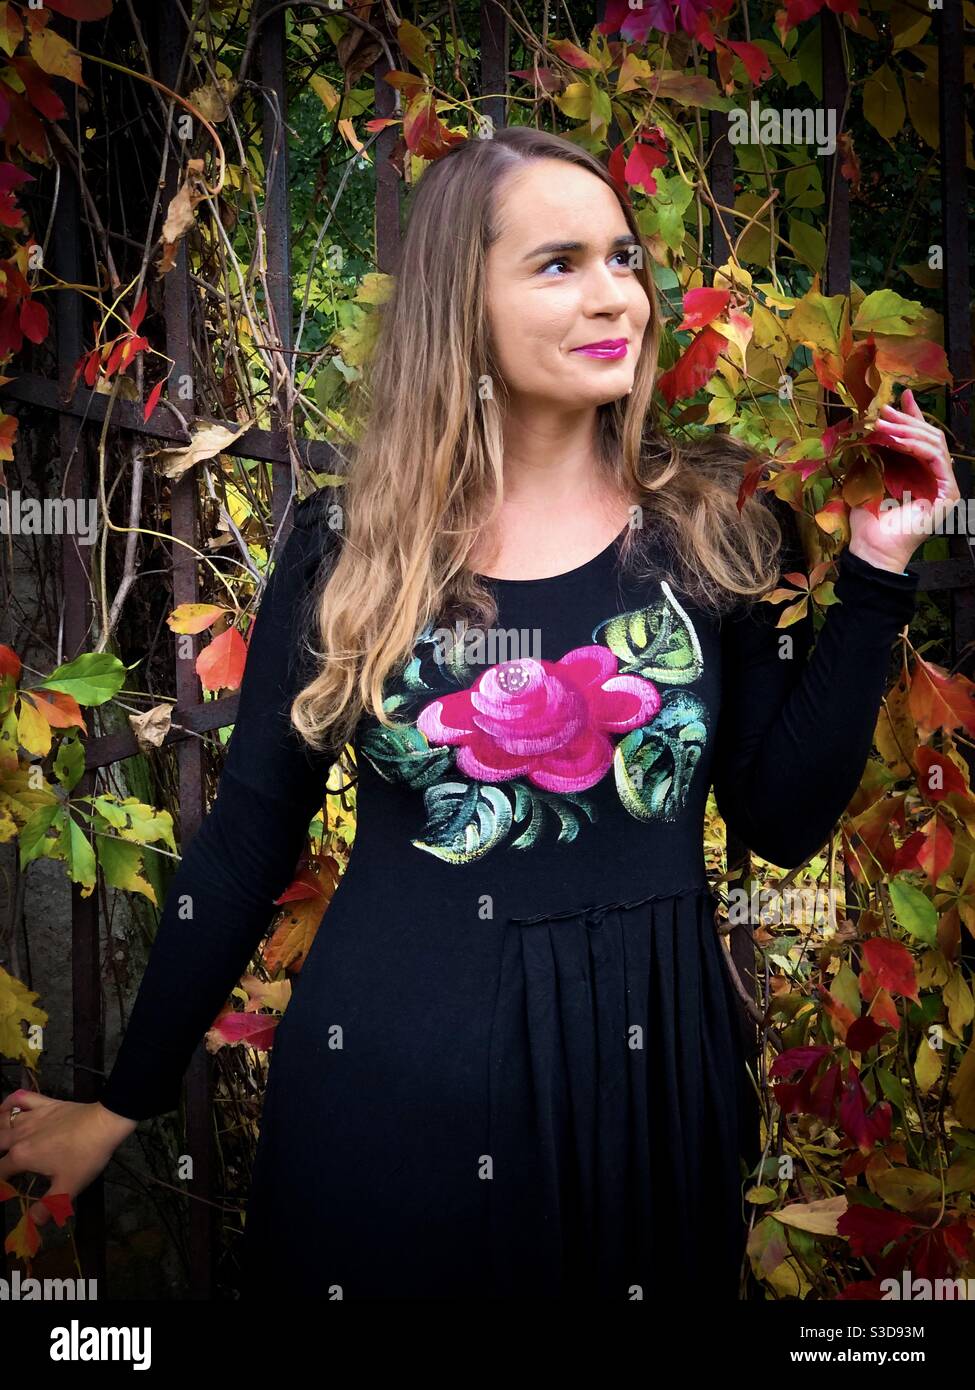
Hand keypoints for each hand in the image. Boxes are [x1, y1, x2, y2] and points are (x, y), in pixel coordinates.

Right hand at [0, 1089, 137, 1227]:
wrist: (105, 1123)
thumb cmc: (85, 1155)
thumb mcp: (68, 1187)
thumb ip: (49, 1206)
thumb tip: (33, 1222)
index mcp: (22, 1156)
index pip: (0, 1172)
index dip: (1, 1184)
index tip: (6, 1189)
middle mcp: (20, 1135)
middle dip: (0, 1157)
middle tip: (8, 1167)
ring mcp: (31, 1116)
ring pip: (3, 1121)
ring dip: (0, 1133)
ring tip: (6, 1144)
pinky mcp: (45, 1104)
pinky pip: (21, 1098)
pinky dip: (9, 1102)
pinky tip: (7, 1109)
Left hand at [848, 388, 958, 573]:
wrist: (871, 546)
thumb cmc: (867, 517)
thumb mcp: (869, 474)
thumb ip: (877, 450)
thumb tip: (875, 422)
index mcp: (920, 472)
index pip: (920, 438)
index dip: (912, 415)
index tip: (899, 396)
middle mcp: (935, 477)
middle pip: (929, 437)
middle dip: (905, 420)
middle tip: (882, 410)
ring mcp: (945, 485)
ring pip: (933, 443)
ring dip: (906, 429)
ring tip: (882, 422)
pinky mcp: (948, 493)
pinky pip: (934, 458)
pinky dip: (914, 445)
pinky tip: (895, 439)